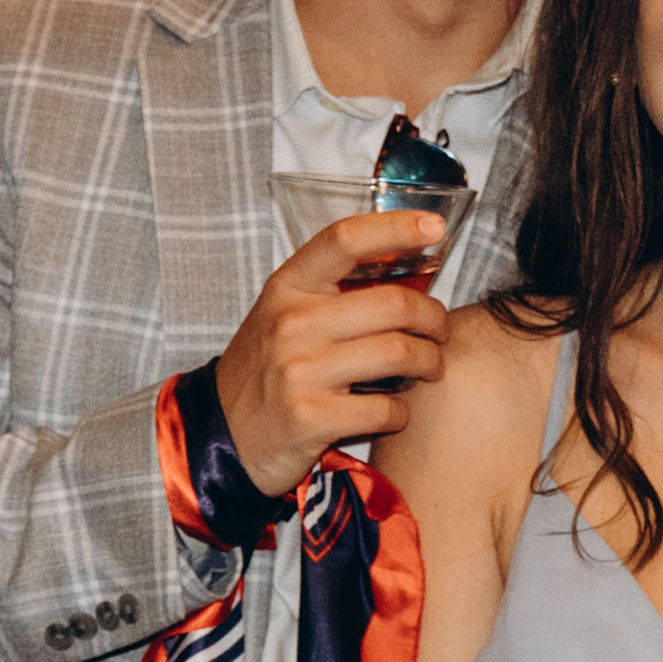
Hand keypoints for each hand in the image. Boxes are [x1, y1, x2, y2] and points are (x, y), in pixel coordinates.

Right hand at [212, 212, 451, 504]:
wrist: (222, 434)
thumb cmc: (267, 370)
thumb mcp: (284, 316)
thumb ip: (332, 292)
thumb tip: (407, 268)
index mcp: (287, 287)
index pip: (345, 240)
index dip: (396, 227)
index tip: (434, 227)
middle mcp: (291, 323)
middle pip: (394, 303)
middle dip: (434, 319)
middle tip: (440, 331)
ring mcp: (300, 371)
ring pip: (400, 353)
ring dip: (429, 363)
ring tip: (429, 368)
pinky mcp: (312, 417)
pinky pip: (387, 408)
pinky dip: (402, 412)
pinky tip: (394, 411)